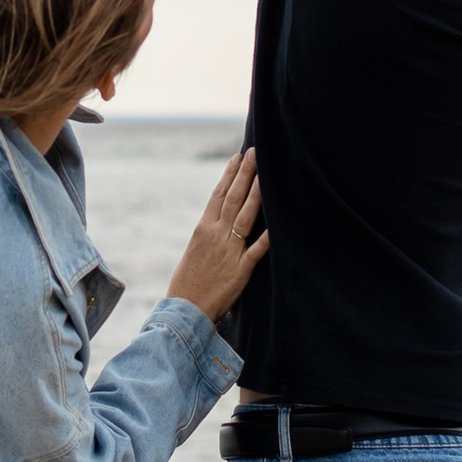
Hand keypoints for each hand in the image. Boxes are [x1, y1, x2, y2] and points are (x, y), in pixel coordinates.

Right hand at [167, 146, 266, 319]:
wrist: (185, 308)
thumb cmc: (188, 280)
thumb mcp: (195, 249)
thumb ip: (209, 232)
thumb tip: (221, 215)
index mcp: (203, 228)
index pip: (218, 195)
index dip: (229, 175)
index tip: (237, 157)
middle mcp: (215, 235)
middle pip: (232, 199)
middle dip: (244, 174)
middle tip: (254, 153)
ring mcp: (228, 251)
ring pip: (244, 217)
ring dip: (255, 194)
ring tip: (265, 175)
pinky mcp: (239, 270)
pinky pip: (255, 251)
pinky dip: (266, 238)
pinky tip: (277, 225)